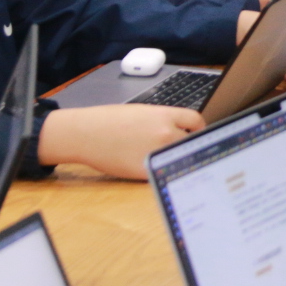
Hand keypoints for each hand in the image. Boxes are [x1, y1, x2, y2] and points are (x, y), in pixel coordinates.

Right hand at [38, 104, 205, 178]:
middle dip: (187, 146)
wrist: (87, 134)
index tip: (196, 134)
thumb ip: (164, 120)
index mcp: (164, 115)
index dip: (198, 128)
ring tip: (168, 161)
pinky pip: (162, 172)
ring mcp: (157, 154)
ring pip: (178, 160)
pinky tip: (154, 169)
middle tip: (181, 151)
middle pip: (191, 143)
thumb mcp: (142, 112)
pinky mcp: (146, 172)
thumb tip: (180, 130)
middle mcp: (165, 134)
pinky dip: (161, 172)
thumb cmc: (110, 120)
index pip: (196, 121)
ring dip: (176, 160)